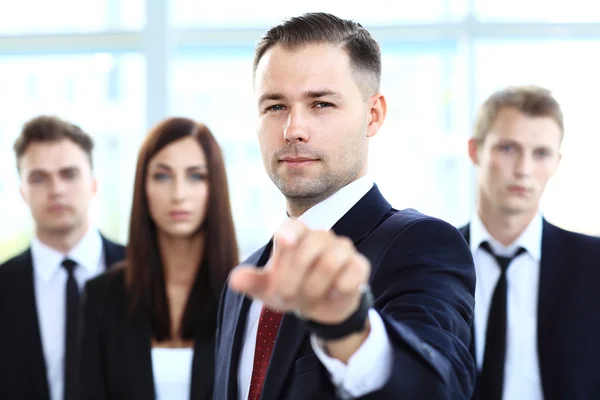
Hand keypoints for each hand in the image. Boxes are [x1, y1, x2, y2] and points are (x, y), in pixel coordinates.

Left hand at [228, 220, 370, 324]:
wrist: (319, 306)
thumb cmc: (290, 288)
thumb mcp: (268, 289)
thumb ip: (252, 282)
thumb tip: (234, 280)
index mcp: (296, 235)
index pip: (293, 227)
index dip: (289, 233)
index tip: (285, 241)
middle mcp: (320, 236)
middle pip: (311, 247)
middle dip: (295, 278)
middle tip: (287, 296)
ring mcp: (342, 249)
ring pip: (330, 262)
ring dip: (315, 287)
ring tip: (310, 296)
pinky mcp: (359, 265)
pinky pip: (352, 273)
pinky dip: (340, 288)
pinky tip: (333, 294)